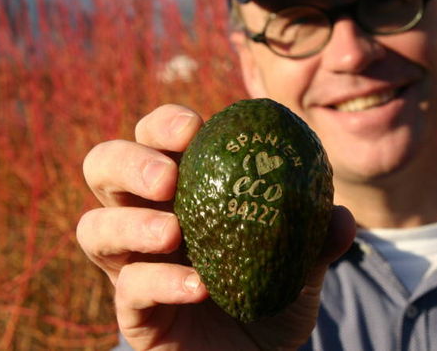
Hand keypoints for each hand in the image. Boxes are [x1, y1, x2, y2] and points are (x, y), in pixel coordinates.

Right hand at [76, 104, 355, 349]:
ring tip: (173, 232)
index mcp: (183, 191)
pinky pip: (128, 287)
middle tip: (168, 178)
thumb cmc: (270, 297)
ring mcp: (132, 264)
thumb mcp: (300, 265)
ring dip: (130, 223)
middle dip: (129, 162)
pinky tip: (199, 288)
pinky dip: (160, 281)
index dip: (163, 125)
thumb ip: (317, 239)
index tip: (194, 128)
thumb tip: (340, 217)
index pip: (154, 140)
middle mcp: (147, 219)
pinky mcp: (133, 311)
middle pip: (103, 167)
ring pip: (95, 227)